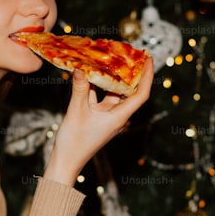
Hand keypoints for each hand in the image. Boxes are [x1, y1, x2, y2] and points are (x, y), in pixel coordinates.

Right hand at [43, 58, 153, 185]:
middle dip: (131, 72)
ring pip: (113, 92)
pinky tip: (89, 71)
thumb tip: (81, 68)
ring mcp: (106, 115)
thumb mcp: (76, 112)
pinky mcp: (95, 116)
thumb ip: (80, 89)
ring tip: (110, 57)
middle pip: (129, 90)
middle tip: (129, 53)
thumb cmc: (74, 143)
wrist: (65, 162)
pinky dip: (96, 84)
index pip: (141, 94)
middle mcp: (116, 115)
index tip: (149, 59)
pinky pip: (99, 96)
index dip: (147, 76)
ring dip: (112, 77)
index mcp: (119, 116)